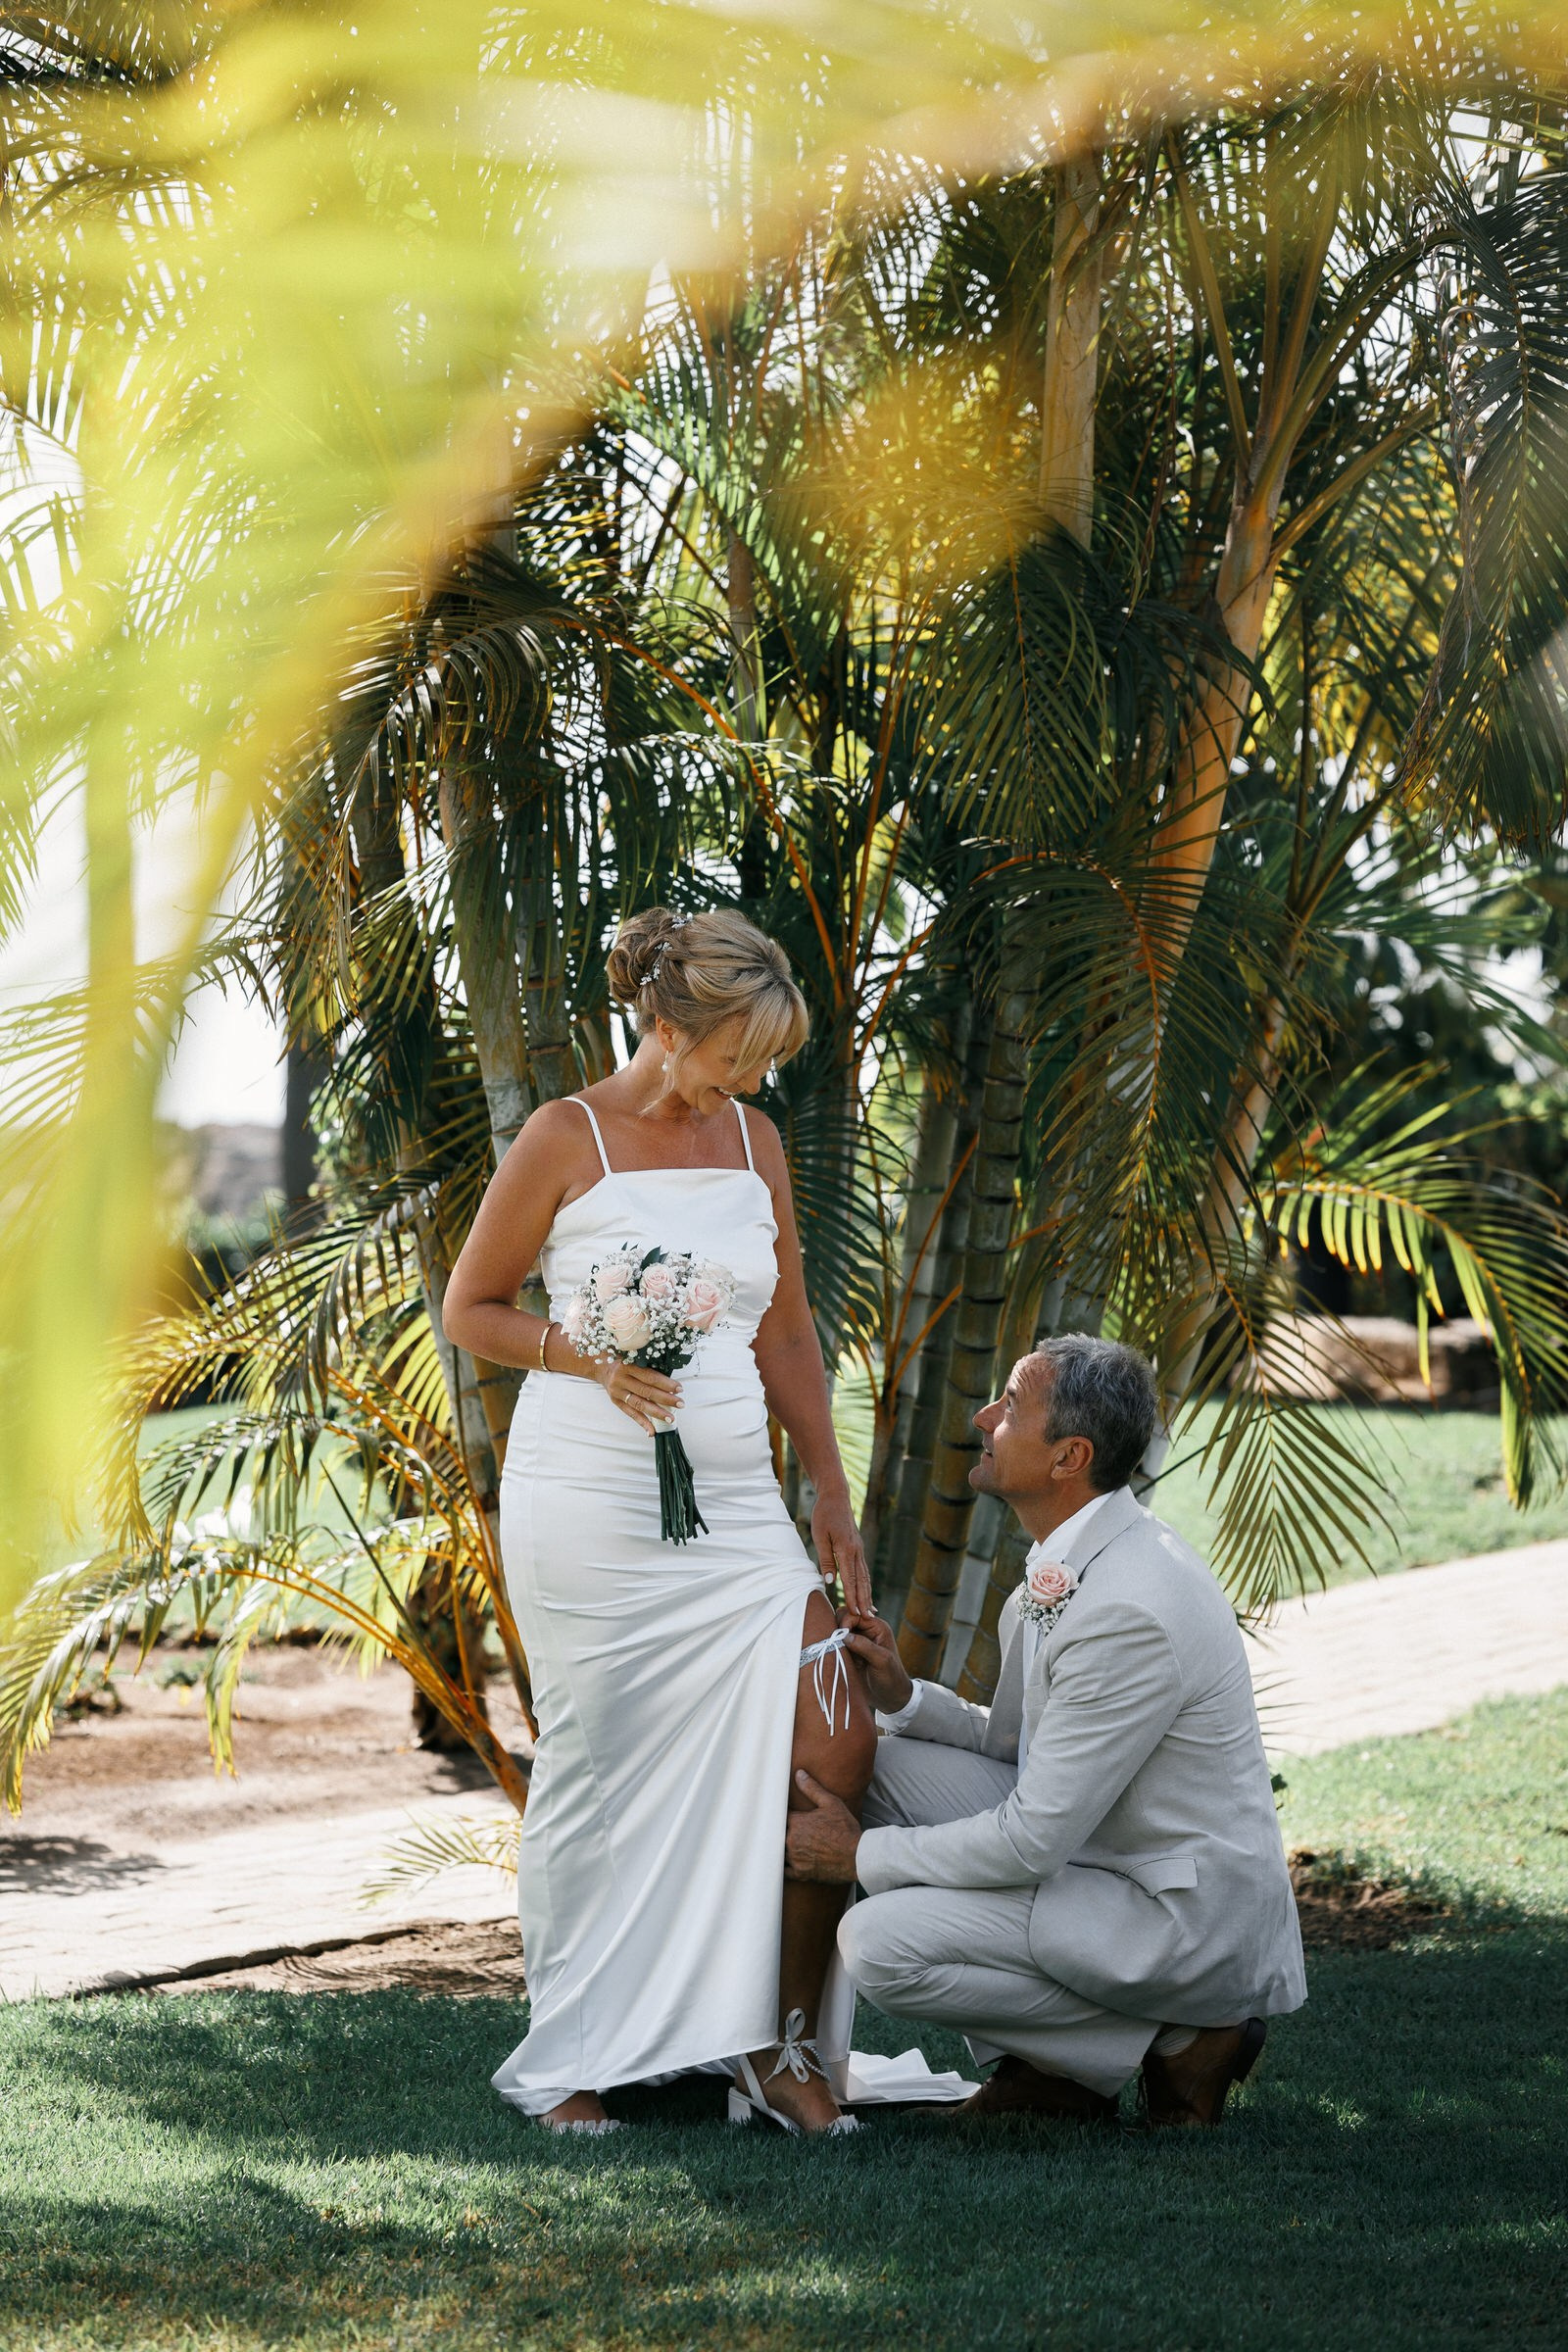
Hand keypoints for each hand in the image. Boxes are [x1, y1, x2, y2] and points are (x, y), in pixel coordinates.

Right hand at [592, 1357, 681, 1436]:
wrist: (603, 1367)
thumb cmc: (624, 1362)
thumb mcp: (634, 1359)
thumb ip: (648, 1368)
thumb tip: (671, 1383)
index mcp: (628, 1365)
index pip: (650, 1376)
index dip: (666, 1383)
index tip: (679, 1389)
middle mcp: (621, 1379)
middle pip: (646, 1391)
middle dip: (666, 1399)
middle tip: (680, 1404)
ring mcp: (617, 1392)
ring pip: (639, 1404)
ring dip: (657, 1413)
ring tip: (670, 1418)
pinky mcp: (616, 1402)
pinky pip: (630, 1414)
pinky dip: (642, 1423)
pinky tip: (652, 1431)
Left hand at [785, 1770, 861, 1882]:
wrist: (857, 1856)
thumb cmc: (845, 1829)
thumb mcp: (831, 1803)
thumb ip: (812, 1788)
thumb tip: (799, 1774)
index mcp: (796, 1822)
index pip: (778, 1815)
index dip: (778, 1813)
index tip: (777, 1812)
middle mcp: (791, 1840)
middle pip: (775, 1834)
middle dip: (776, 1830)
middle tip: (769, 1827)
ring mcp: (795, 1858)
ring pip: (778, 1852)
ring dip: (778, 1847)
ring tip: (775, 1844)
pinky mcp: (800, 1873)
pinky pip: (783, 1871)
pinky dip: (782, 1866)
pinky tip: (782, 1863)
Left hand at [812, 1487, 870, 1615]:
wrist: (836, 1496)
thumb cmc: (825, 1515)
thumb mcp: (820, 1537)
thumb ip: (826, 1559)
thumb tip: (831, 1581)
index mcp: (847, 1549)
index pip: (850, 1579)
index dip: (853, 1597)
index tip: (855, 1613)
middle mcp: (857, 1551)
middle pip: (862, 1580)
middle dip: (865, 1600)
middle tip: (869, 1618)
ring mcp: (859, 1549)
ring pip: (865, 1576)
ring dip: (868, 1594)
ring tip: (871, 1610)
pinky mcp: (858, 1547)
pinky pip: (863, 1569)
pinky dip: (866, 1582)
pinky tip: (867, 1591)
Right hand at [832, 1606, 913, 1715]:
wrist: (890, 1698)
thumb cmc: (891, 1677)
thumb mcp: (882, 1660)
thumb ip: (864, 1646)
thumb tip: (844, 1635)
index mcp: (877, 1627)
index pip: (855, 1614)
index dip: (846, 1622)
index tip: (841, 1636)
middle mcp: (866, 1631)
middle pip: (844, 1617)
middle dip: (837, 1627)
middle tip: (835, 1642)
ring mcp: (856, 1642)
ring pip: (838, 1629)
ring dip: (833, 1636)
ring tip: (833, 1648)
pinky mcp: (849, 1653)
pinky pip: (836, 1643)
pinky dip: (832, 1646)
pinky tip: (832, 1654)